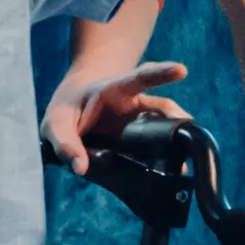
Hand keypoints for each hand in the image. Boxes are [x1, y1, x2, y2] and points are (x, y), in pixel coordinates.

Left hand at [47, 59, 179, 172]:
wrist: (73, 112)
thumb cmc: (66, 110)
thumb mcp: (55, 123)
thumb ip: (65, 142)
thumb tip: (81, 168)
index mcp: (114, 90)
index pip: (140, 77)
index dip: (161, 73)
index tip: (181, 70)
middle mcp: (134, 105)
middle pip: (162, 106)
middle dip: (176, 116)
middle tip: (188, 128)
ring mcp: (140, 124)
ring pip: (164, 128)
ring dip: (175, 143)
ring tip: (181, 165)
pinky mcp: (140, 142)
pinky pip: (157, 148)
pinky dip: (166, 159)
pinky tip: (173, 173)